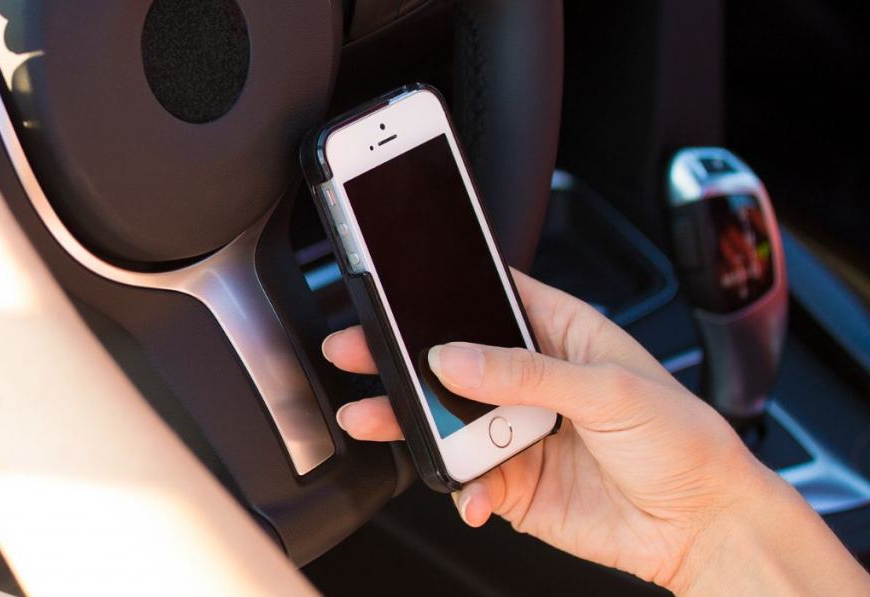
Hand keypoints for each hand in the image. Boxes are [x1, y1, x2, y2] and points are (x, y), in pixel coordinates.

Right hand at [322, 270, 770, 590]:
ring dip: (410, 422)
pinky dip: (460, 488)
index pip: (492, 299)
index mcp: (561, 335)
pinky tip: (468, 492)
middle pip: (454, 360)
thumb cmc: (684, 440)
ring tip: (373, 418)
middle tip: (357, 351)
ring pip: (449, 419)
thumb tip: (456, 359)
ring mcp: (520, 432)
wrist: (705, 525)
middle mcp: (534, 380)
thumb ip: (527, 373)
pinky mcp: (515, 482)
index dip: (447, 292)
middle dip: (403, 356)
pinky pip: (467, 478)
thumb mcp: (609, 389)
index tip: (399, 292)